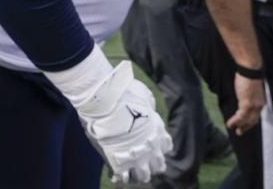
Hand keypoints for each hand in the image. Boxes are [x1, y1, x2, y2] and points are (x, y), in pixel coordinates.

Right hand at [75, 62, 171, 183]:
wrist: (106, 103)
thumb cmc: (125, 94)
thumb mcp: (144, 94)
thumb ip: (147, 104)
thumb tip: (147, 105)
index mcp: (158, 131)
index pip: (166, 147)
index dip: (159, 147)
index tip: (153, 146)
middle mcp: (151, 148)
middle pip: (158, 166)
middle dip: (152, 165)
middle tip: (143, 163)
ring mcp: (136, 159)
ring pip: (143, 176)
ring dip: (138, 174)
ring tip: (130, 171)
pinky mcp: (120, 164)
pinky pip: (123, 177)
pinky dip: (120, 177)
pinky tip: (116, 174)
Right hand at [226, 74, 264, 135]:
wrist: (250, 70)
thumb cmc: (249, 76)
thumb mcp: (251, 89)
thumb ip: (249, 96)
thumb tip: (243, 99)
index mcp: (261, 102)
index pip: (257, 116)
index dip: (250, 122)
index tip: (244, 125)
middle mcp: (259, 106)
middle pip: (253, 121)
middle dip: (245, 127)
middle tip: (239, 132)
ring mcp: (254, 106)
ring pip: (246, 120)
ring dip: (238, 125)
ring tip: (231, 127)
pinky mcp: (247, 103)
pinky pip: (240, 116)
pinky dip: (235, 121)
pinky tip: (229, 123)